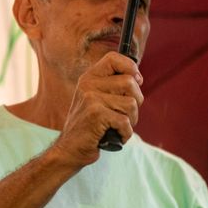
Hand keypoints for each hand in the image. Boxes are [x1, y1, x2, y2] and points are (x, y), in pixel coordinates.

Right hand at [49, 52, 143, 167]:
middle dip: (136, 102)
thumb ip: (113, 87)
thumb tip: (138, 77)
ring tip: (116, 127)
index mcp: (89, 78)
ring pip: (132, 104)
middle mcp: (89, 85)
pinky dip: (125, 133)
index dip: (130, 67)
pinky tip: (114, 136)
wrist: (69, 150)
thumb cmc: (90, 126)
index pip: (113, 58)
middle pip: (130, 83)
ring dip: (131, 121)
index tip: (137, 80)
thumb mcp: (96, 100)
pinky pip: (126, 121)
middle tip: (124, 114)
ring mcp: (91, 99)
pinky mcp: (96, 114)